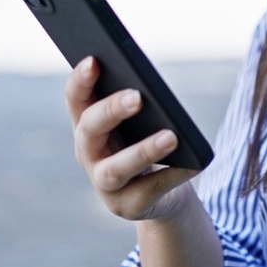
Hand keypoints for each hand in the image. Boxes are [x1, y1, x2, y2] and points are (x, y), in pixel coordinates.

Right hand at [66, 56, 198, 220]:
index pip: (75, 99)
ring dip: (143, 151)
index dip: (80, 80)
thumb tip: (151, 85)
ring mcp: (104, 184)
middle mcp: (88, 154)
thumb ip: (136, 99)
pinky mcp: (127, 206)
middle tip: (138, 97)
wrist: (158, 192)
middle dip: (111, 111)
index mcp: (87, 124)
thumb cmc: (145, 140)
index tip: (94, 60)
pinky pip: (149, 190)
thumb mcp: (139, 119)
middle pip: (90, 130)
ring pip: (115, 169)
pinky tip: (191, 164)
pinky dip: (171, 176)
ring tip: (171, 136)